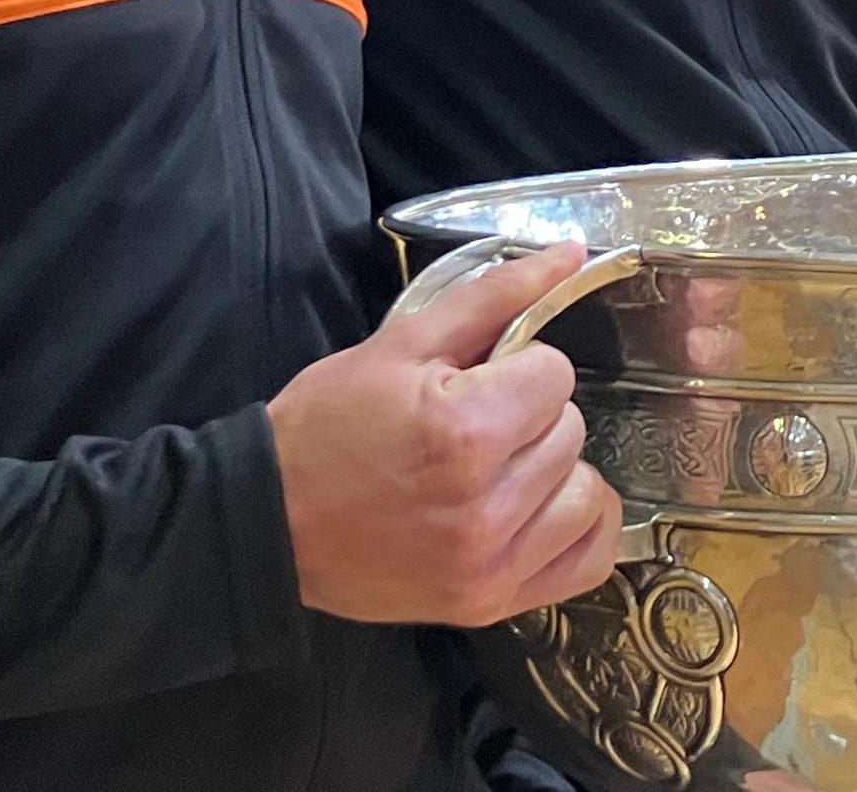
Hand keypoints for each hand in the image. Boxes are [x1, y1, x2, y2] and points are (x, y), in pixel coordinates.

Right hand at [271, 242, 623, 625]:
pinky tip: (539, 510)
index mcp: (466, 430)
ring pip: (586, 492)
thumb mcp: (401, 344)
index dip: (517, 367)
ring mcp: (492, 562)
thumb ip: (495, 296)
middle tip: (474, 426)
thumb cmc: (326, 428)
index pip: (555, 373)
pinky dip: (576, 528)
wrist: (268, 522)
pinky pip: (588, 560)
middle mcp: (488, 504)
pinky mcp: (491, 602)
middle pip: (571, 429)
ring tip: (498, 470)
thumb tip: (571, 254)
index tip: (476, 381)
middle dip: (530, 416)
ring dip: (553, 472)